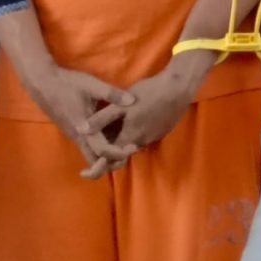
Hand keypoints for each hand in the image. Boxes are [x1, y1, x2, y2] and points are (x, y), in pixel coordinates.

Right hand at [19, 60, 134, 169]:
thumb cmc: (67, 84)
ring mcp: (74, 135)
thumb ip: (112, 94)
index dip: (118, 153)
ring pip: (91, 154)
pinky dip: (101, 148)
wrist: (42, 83)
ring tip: (126, 145)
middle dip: (113, 161)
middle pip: (95, 160)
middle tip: (131, 150)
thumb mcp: (92, 86)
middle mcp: (78, 137)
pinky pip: (88, 146)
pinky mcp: (73, 131)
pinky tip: (115, 136)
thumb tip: (133, 101)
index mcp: (83, 129)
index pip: (102, 151)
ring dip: (107, 155)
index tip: (134, 148)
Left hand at [86, 59, 206, 177]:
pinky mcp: (162, 130)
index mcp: (130, 137)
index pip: (109, 160)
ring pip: (133, 147)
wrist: (179, 87)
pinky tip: (131, 125)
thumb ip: (101, 118)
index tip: (83, 172)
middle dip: (107, 159)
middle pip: (121, 156)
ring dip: (121, 146)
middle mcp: (142, 142)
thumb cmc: (149, 94)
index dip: (95, 168)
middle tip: (95, 156)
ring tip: (111, 138)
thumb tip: (81, 130)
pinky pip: (143, 140)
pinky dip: (133, 138)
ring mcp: (154, 137)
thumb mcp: (121, 104)